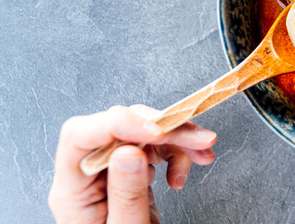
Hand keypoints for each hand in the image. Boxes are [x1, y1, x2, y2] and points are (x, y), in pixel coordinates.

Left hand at [48, 105, 216, 223]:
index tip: (158, 132)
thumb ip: (126, 193)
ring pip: (140, 132)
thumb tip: (129, 151)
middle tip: (198, 139)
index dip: (119, 124)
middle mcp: (85, 174)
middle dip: (162, 128)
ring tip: (201, 154)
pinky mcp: (128, 170)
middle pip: (115, 128)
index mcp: (71, 191)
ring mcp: (107, 170)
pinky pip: (152, 146)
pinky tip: (182, 172)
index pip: (80, 136)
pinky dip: (176, 152)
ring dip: (177, 139)